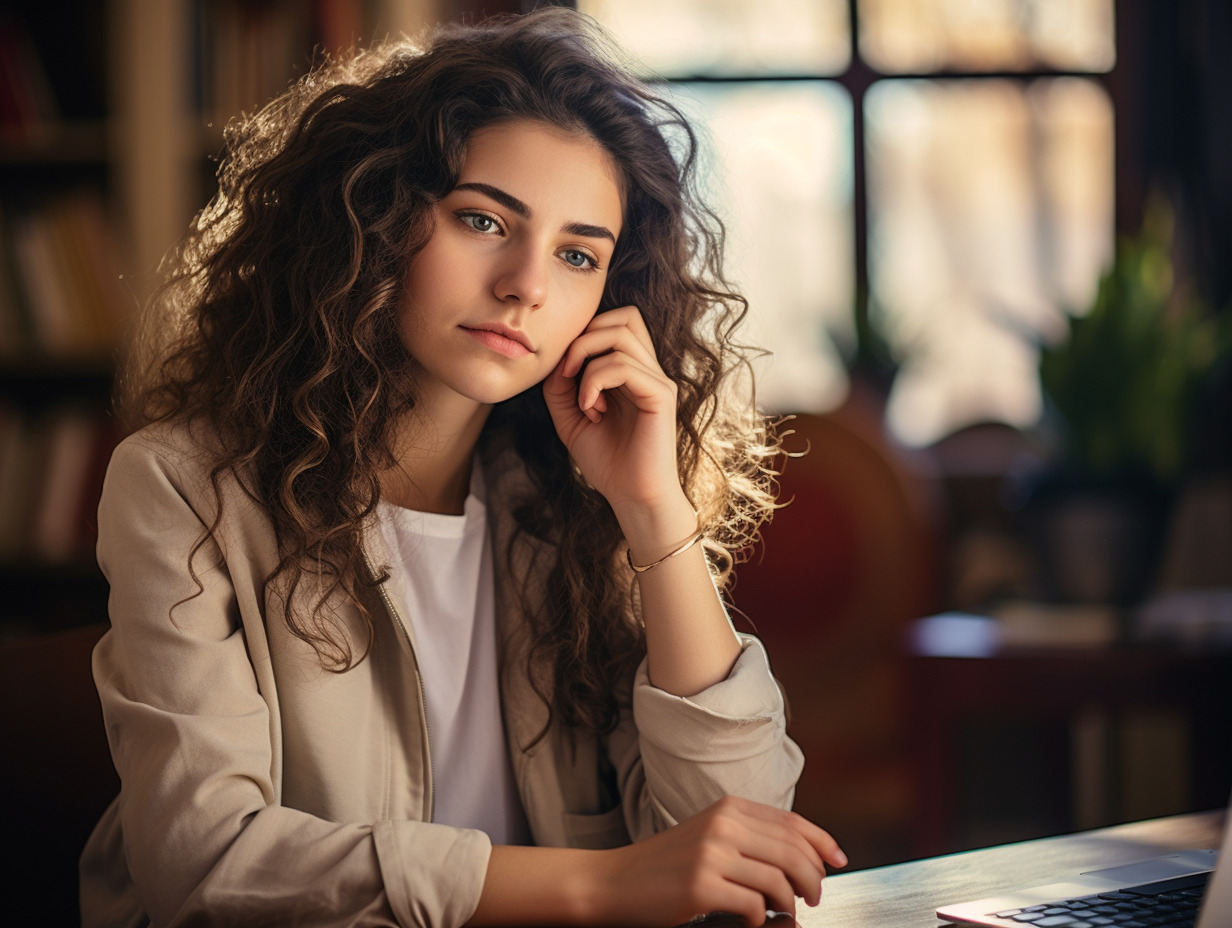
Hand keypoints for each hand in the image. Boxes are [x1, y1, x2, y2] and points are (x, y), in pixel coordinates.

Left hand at [542, 306, 683, 518]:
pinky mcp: (661, 396)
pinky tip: (591, 410)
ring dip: (586, 362)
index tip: (563, 371)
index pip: (618, 322)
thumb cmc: (607, 462)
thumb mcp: (570, 418)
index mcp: (633, 371)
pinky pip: (623, 365)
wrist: (632, 497)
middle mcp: (650, 370)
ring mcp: (658, 381)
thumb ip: (560, 386)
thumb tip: (559, 358)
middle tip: (566, 374)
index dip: (585, 334)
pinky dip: (594, 381)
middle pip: (624, 317)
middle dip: (584, 338)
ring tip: (581, 400)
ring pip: (620, 335)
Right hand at [590, 796, 846, 926]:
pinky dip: (761, 918)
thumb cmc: (663, 865)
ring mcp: (711, 854)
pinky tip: (752, 919)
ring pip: (779, 880)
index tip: (837, 860)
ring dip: (791, 902)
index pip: (791, 822)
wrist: (614, 882)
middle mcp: (722, 825)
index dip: (822, 842)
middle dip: (814, 878)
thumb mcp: (708, 835)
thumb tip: (801, 856)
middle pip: (792, 851)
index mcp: (727, 808)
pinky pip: (754, 905)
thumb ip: (748, 836)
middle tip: (813, 897)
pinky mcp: (701, 886)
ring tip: (785, 912)